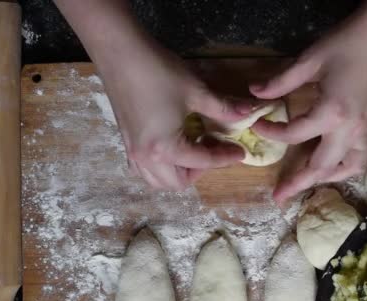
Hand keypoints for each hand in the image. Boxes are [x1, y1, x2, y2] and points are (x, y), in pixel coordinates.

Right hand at [99, 40, 248, 190]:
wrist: (120, 52)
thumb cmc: (158, 72)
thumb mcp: (196, 92)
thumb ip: (222, 109)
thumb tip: (247, 113)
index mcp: (165, 149)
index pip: (203, 162)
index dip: (225, 157)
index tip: (239, 151)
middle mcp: (146, 158)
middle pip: (178, 182)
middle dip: (200, 170)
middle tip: (213, 149)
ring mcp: (132, 151)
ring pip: (157, 180)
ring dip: (178, 172)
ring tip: (192, 149)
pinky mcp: (125, 141)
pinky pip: (143, 169)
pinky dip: (160, 167)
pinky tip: (171, 145)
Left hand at [249, 0, 366, 203]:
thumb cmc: (348, 43)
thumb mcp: (309, 60)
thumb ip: (281, 81)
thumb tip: (255, 93)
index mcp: (331, 113)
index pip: (294, 135)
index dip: (272, 133)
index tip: (259, 126)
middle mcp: (351, 129)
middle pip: (322, 167)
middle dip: (299, 184)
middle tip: (279, 196)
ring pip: (353, 166)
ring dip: (331, 176)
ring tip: (313, 180)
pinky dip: (364, 157)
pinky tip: (351, 155)